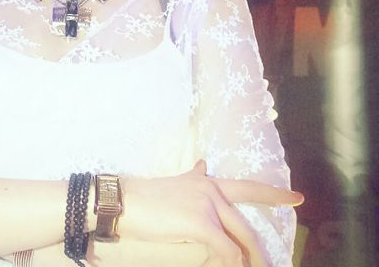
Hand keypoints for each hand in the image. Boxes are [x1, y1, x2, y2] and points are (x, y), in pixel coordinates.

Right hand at [121, 160, 303, 266]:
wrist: (124, 201)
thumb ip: (194, 176)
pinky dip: (231, 262)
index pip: (247, 187)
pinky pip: (226, 250)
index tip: (298, 198)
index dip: (274, 194)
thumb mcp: (176, 182)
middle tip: (271, 266)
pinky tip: (230, 266)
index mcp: (207, 181)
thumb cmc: (146, 197)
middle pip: (246, 224)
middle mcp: (211, 189)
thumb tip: (203, 164)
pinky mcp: (200, 223)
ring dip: (249, 260)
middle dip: (261, 251)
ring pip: (241, 239)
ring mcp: (207, 205)